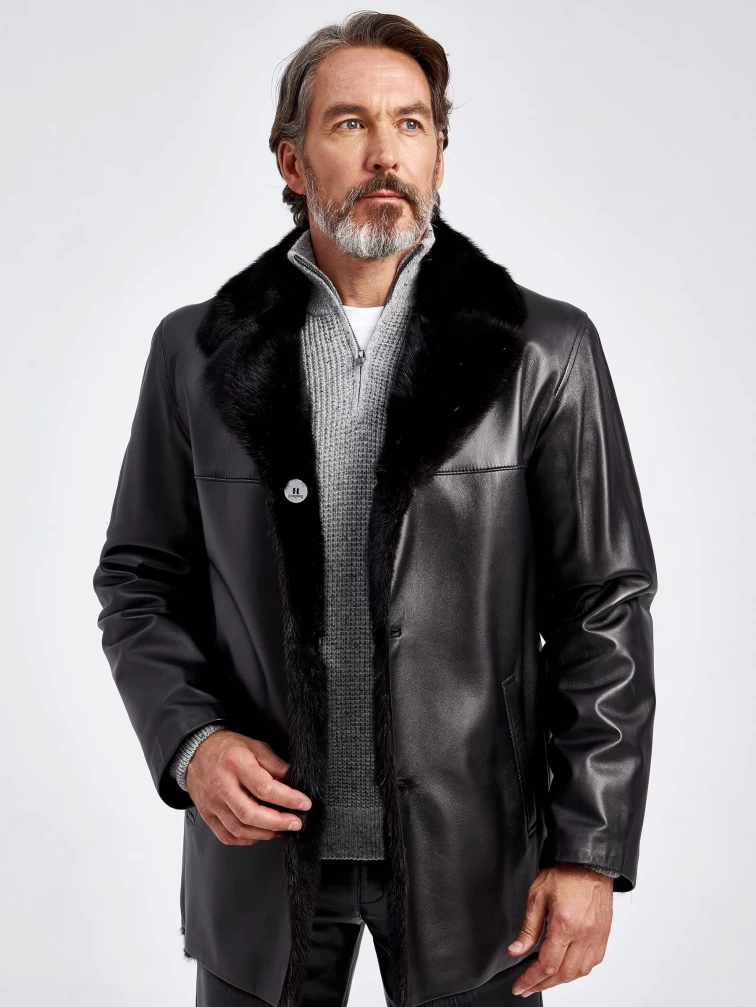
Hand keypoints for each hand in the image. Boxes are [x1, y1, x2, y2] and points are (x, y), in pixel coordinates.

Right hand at [185, 730, 311, 844]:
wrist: (196, 752)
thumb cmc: (227, 748)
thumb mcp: (255, 746)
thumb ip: (275, 764)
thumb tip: (294, 781)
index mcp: (236, 764)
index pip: (264, 788)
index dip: (288, 799)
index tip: (303, 803)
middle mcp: (222, 785)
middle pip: (251, 814)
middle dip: (278, 822)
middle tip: (295, 822)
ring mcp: (212, 803)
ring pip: (239, 829)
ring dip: (265, 833)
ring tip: (281, 829)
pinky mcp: (207, 815)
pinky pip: (227, 836)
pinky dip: (247, 839)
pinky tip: (260, 833)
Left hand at [507, 863, 612, 996]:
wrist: (588, 862)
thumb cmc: (564, 873)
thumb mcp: (537, 895)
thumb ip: (528, 927)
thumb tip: (517, 950)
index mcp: (564, 924)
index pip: (547, 964)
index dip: (531, 980)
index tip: (521, 987)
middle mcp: (583, 934)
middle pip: (563, 974)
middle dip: (543, 984)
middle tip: (529, 986)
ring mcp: (597, 937)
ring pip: (579, 972)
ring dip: (561, 980)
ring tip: (544, 980)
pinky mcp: (604, 935)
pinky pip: (592, 963)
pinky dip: (578, 971)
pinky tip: (567, 969)